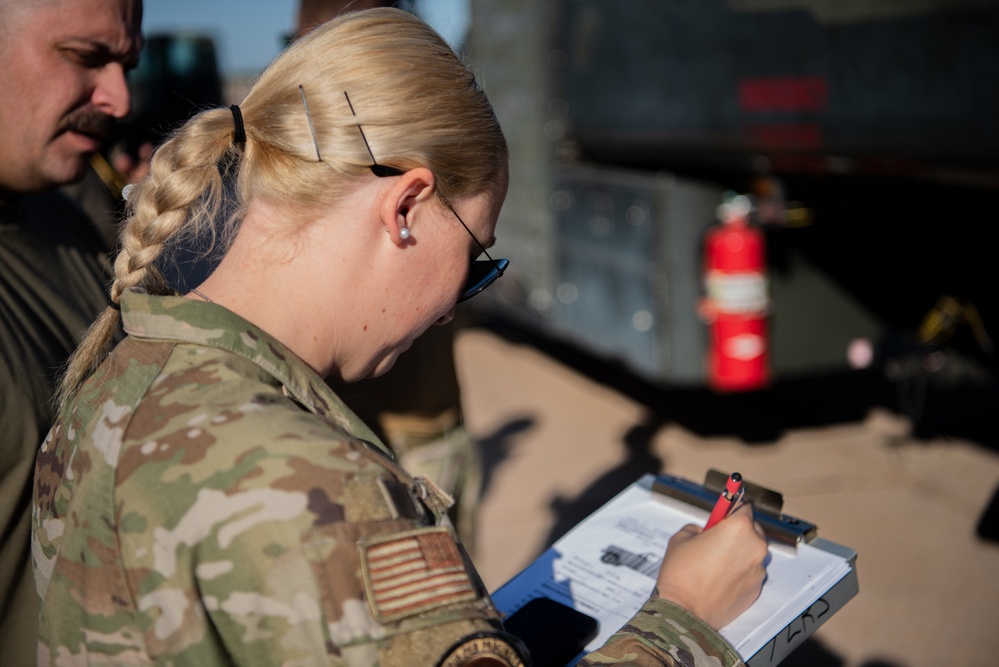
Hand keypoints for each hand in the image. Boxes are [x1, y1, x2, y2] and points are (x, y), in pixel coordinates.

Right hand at [655, 503, 767, 628]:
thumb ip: (697, 528)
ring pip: (752, 554)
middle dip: (738, 533)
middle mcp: (754, 547)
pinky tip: (719, 580)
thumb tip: (704, 532)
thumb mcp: (681, 538)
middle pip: (753, 530)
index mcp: (738, 528)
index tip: (726, 513)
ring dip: (739, 554)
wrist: (685, 611)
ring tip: (715, 565)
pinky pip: (750, 574)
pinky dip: (739, 574)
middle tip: (717, 541)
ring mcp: (758, 570)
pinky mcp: (756, 590)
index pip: (744, 507)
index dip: (732, 510)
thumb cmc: (682, 574)